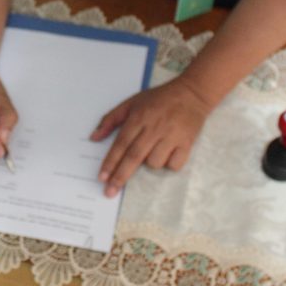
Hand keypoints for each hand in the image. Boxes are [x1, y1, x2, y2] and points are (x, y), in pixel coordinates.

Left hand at [91, 78, 213, 196]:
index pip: (121, 144)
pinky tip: (168, 152)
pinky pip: (174, 165)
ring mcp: (171, 136)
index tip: (102, 178)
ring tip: (154, 149)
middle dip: (120, 176)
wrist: (192, 93)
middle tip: (110, 192)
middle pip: (134, 157)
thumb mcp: (131, 102)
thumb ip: (110, 119)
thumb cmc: (158, 99)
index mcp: (139, 117)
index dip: (110, 162)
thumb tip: (94, 137)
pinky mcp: (187, 143)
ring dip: (149, 164)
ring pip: (154, 163)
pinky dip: (169, 164)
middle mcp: (154, 128)